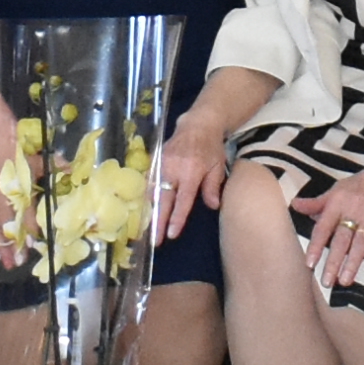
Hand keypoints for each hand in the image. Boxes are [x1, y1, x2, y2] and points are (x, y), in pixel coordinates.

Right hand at [148, 117, 230, 244]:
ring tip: (148, 229)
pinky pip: (149, 182)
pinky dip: (147, 197)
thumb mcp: (217, 166)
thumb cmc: (211, 147)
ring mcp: (162, 164)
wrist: (197, 124)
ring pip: (153, 192)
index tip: (172, 234)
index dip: (176, 218)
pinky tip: (145, 209)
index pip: (182, 201)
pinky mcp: (156, 161)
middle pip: (164, 200)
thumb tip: (213, 206)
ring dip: (150, 210)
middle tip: (156, 240)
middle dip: (159, 221)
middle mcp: (174, 169)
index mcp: (191, 172)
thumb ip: (212, 187)